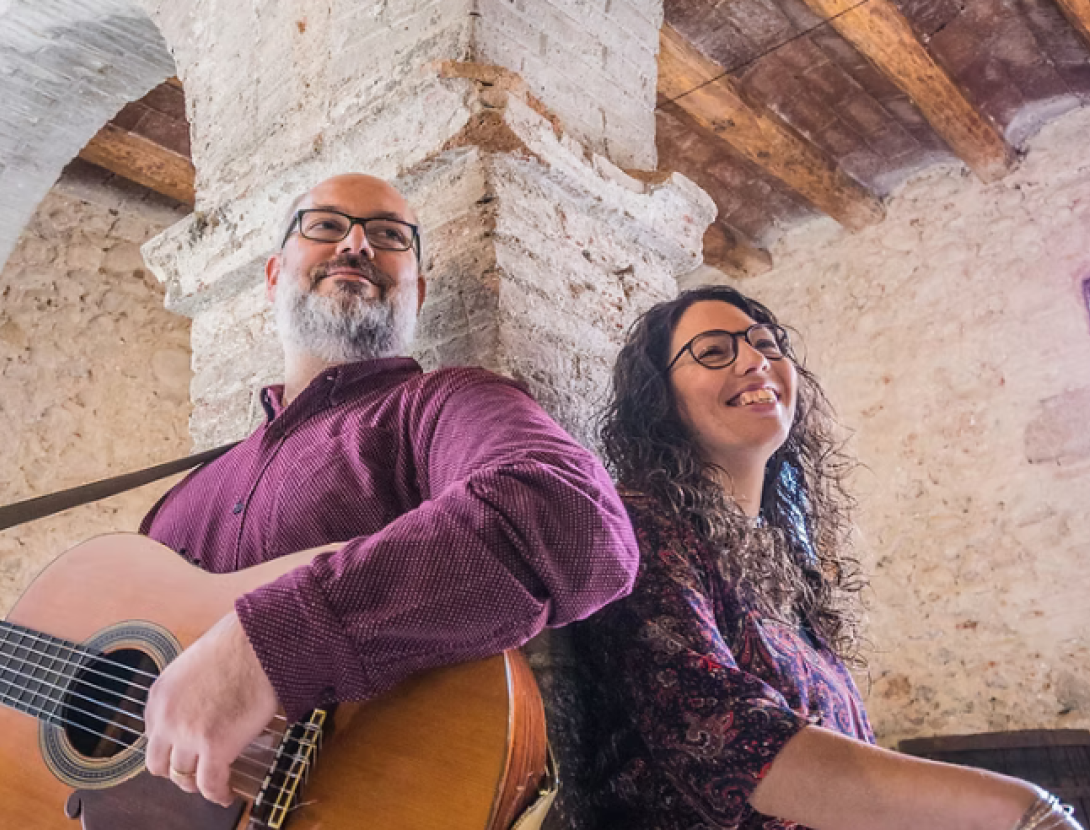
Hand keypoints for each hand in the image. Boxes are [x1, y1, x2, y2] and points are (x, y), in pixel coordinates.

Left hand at [144, 611, 279, 805]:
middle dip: (177, 770)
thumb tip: (205, 708)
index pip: (154, 737)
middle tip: (196, 771)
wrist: (262, 641)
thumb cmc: (240, 644)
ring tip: (214, 784)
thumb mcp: (197, 665)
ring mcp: (188, 734)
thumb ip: (190, 692)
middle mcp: (166, 718)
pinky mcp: (216, 747)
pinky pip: (210, 784)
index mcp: (159, 695)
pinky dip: (217, 793)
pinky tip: (226, 794)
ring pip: (182, 777)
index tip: (186, 752)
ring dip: (197, 784)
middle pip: (159, 763)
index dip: (171, 748)